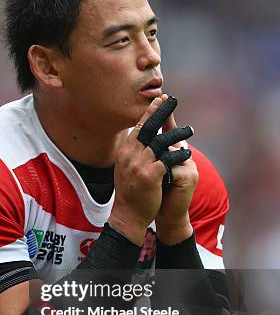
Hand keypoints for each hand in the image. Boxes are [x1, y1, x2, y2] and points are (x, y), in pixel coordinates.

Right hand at [109, 95, 191, 245]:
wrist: (127, 215)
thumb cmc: (130, 191)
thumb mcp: (125, 166)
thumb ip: (132, 150)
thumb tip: (138, 133)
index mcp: (125, 150)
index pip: (139, 125)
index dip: (150, 111)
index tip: (161, 99)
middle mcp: (130, 154)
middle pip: (148, 127)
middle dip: (161, 111)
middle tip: (172, 99)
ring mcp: (139, 164)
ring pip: (161, 141)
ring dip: (177, 134)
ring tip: (190, 130)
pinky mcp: (150, 176)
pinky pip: (168, 160)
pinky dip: (179, 155)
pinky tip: (188, 151)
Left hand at [156, 109, 198, 244]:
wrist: (166, 214)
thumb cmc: (157, 191)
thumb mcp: (150, 169)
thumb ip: (148, 152)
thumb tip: (136, 133)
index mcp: (175, 153)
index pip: (168, 130)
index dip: (162, 115)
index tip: (158, 98)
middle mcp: (185, 156)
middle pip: (172, 135)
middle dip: (165, 119)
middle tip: (159, 102)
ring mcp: (189, 166)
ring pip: (171, 150)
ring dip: (158, 150)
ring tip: (149, 150)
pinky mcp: (189, 178)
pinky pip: (174, 167)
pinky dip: (163, 168)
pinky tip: (156, 172)